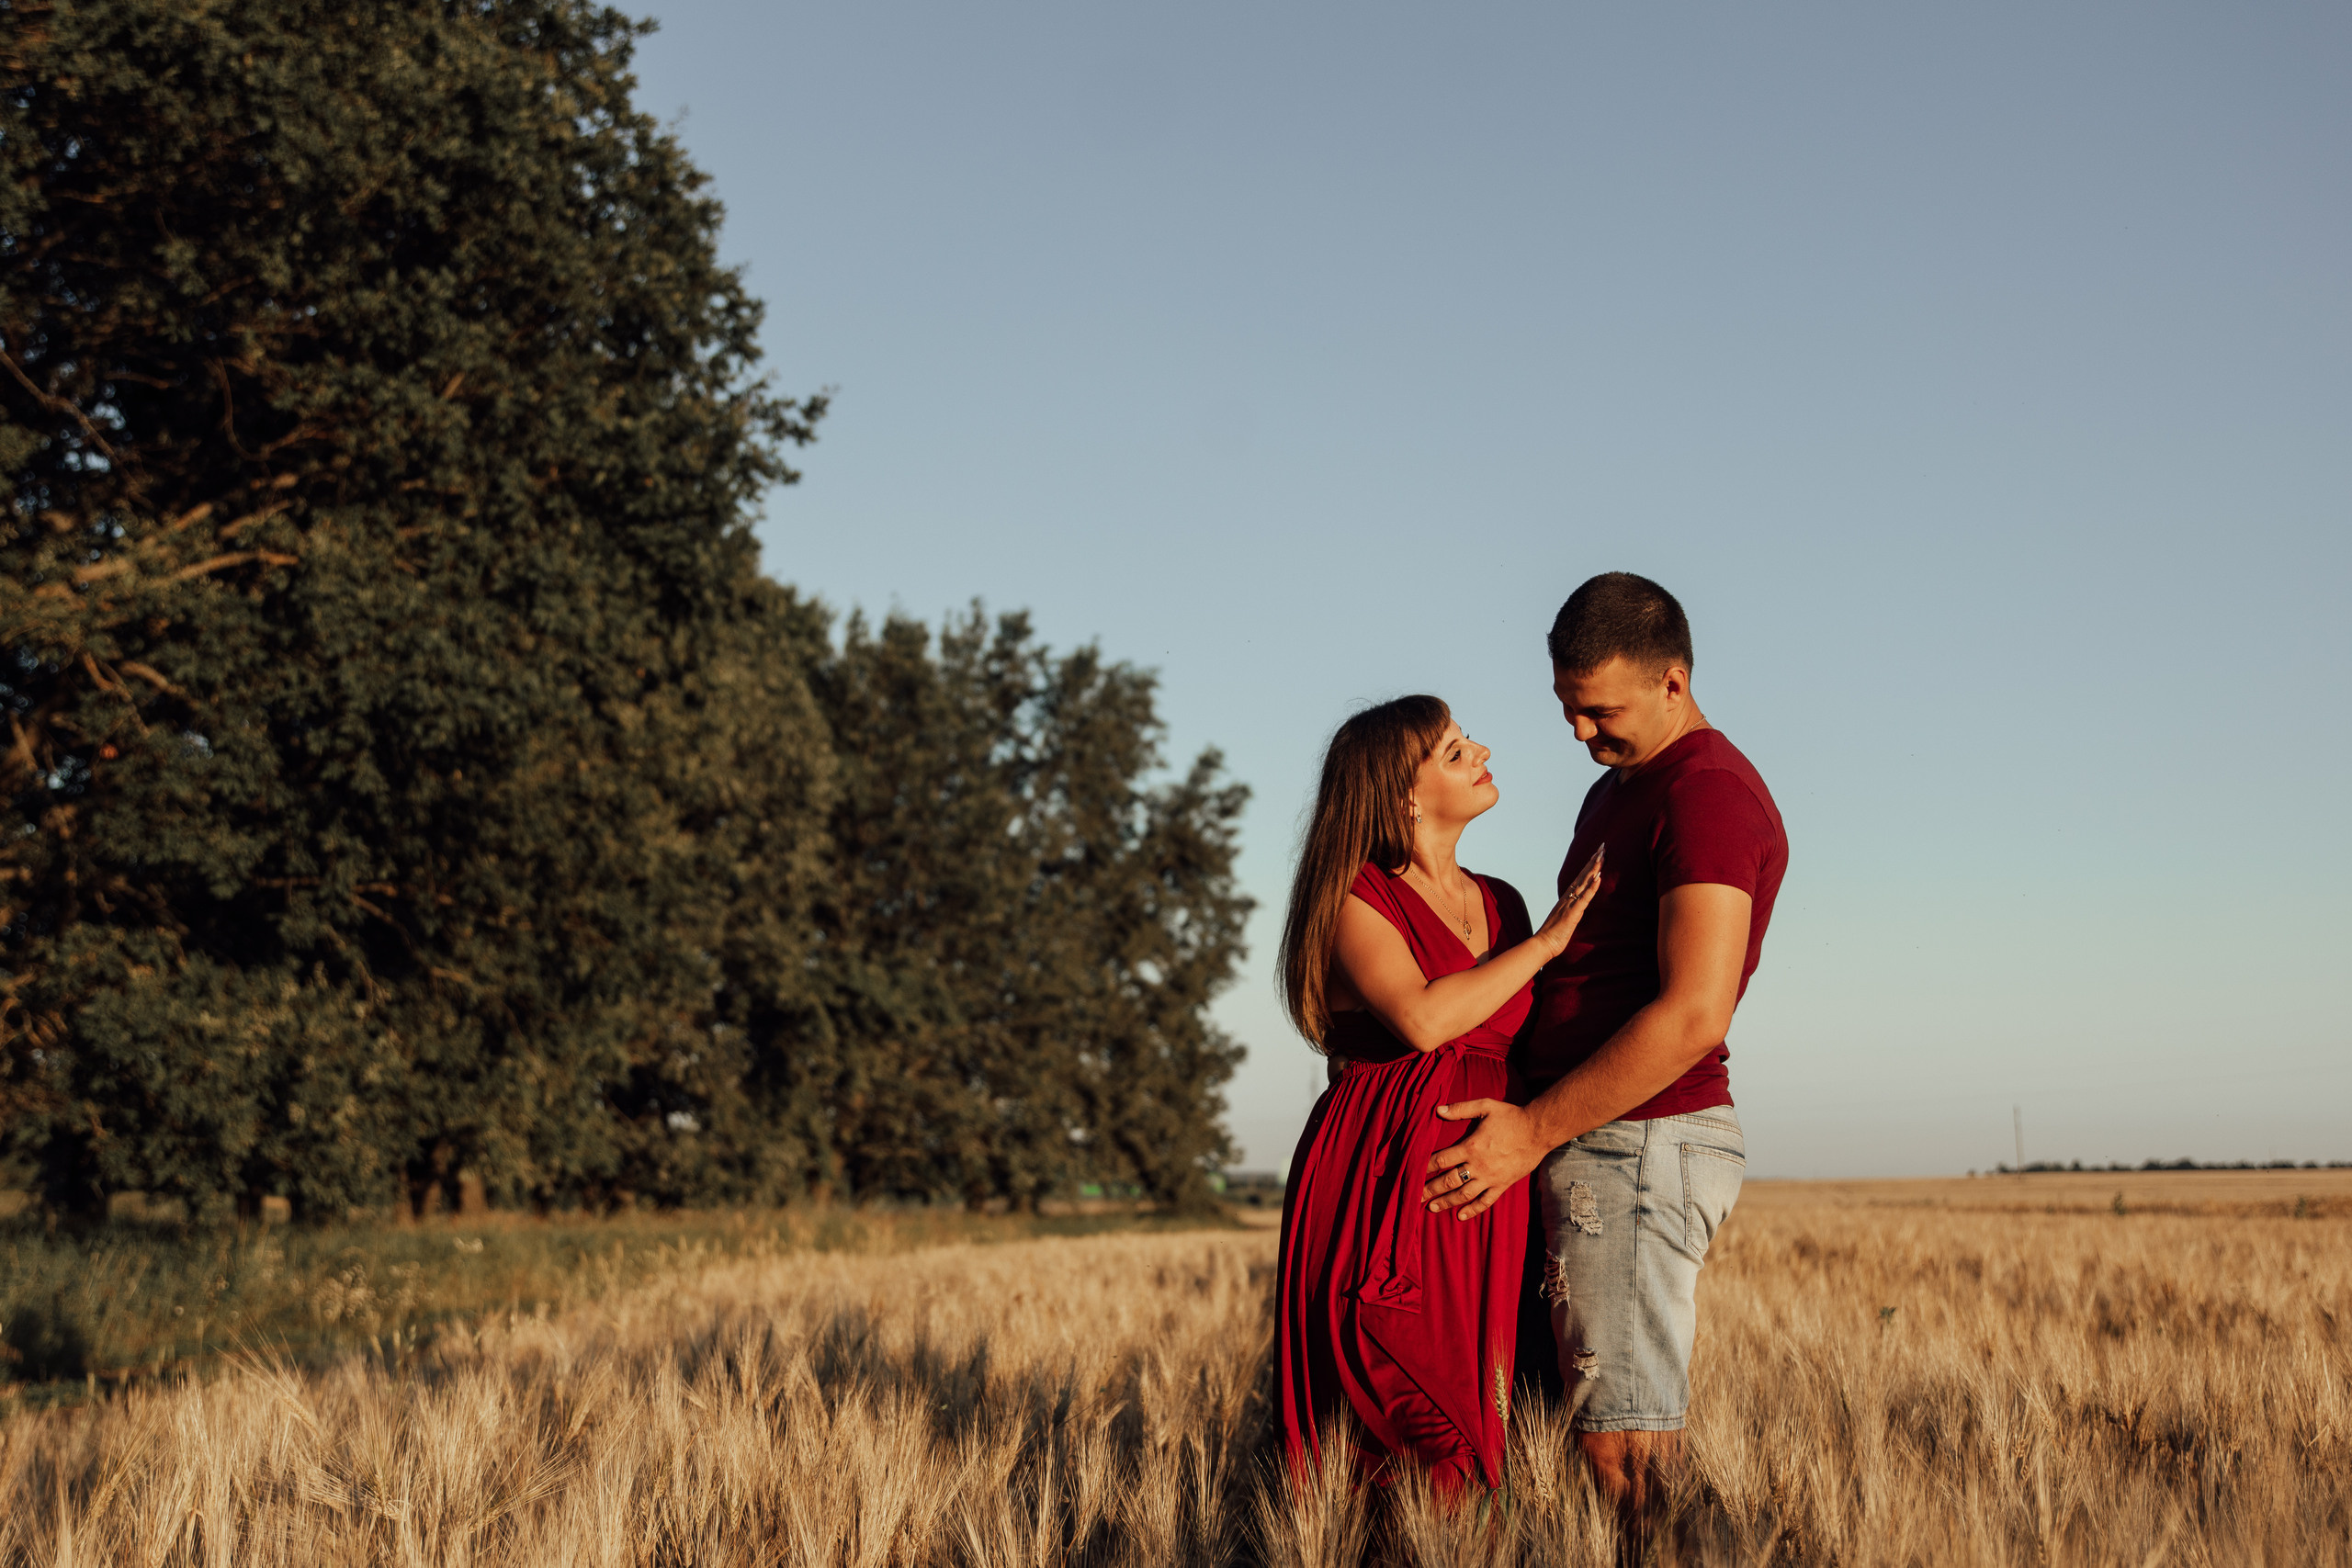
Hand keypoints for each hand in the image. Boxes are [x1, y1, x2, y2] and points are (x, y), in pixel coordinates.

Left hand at [1421, 1099, 1550, 1220]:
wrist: (1538, 1131)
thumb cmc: (1511, 1116)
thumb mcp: (1485, 1106)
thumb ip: (1461, 1108)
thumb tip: (1438, 1110)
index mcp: (1471, 1146)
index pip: (1442, 1159)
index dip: (1425, 1166)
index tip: (1412, 1172)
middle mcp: (1478, 1165)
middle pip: (1448, 1181)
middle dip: (1430, 1189)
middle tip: (1414, 1197)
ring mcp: (1491, 1178)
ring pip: (1464, 1195)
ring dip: (1446, 1202)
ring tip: (1431, 1207)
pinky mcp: (1502, 1185)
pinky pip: (1486, 1201)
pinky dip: (1473, 1210)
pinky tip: (1461, 1216)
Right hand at [1533, 845, 1603, 958]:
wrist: (1542, 944)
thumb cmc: (1554, 934)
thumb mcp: (1565, 918)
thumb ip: (1571, 909)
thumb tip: (1578, 906)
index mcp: (1567, 898)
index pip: (1580, 877)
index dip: (1589, 865)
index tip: (1597, 854)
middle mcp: (1568, 897)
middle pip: (1583, 875)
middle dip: (1593, 860)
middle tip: (1603, 846)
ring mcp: (1570, 904)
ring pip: (1584, 882)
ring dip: (1594, 868)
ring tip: (1602, 855)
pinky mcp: (1573, 913)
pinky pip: (1584, 898)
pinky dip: (1592, 887)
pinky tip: (1598, 877)